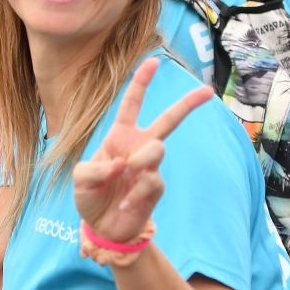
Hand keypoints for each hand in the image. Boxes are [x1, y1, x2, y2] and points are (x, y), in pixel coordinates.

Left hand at [73, 57, 212, 244]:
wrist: (102, 228)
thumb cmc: (90, 197)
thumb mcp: (81, 178)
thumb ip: (94, 168)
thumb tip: (122, 165)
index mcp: (120, 136)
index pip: (132, 104)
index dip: (142, 82)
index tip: (153, 61)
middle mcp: (139, 146)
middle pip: (168, 120)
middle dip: (188, 104)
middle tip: (208, 91)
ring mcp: (150, 166)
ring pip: (156, 149)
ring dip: (141, 159)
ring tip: (127, 173)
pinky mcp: (156, 187)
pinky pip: (151, 180)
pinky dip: (133, 193)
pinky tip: (123, 204)